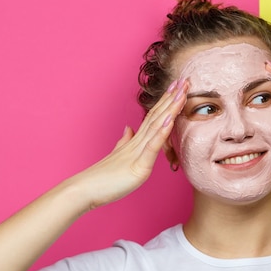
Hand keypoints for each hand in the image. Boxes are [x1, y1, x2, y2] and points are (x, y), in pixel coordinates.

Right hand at [70, 79, 187, 209]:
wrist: (85, 189)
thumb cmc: (103, 178)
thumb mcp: (118, 156)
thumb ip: (125, 142)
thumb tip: (129, 129)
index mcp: (136, 141)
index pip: (154, 117)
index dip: (167, 102)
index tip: (178, 87)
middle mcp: (138, 142)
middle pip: (158, 116)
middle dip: (172, 99)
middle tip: (185, 80)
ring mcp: (137, 152)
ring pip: (156, 126)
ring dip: (170, 109)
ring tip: (181, 92)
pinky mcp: (138, 165)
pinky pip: (151, 146)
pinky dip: (161, 133)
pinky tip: (169, 119)